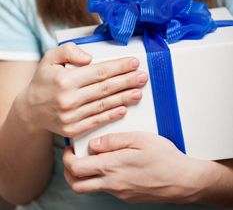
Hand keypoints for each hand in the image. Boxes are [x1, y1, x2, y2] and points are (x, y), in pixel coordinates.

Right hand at [15, 43, 146, 136]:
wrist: (30, 110)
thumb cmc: (43, 81)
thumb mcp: (49, 58)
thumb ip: (68, 51)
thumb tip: (89, 58)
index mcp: (65, 79)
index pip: (99, 71)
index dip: (119, 67)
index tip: (134, 62)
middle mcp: (69, 99)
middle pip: (106, 88)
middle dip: (127, 81)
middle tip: (143, 76)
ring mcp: (71, 116)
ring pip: (104, 105)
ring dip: (124, 98)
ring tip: (139, 91)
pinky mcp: (73, 129)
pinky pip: (97, 121)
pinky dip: (112, 115)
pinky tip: (124, 109)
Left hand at [63, 132, 215, 203]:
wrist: (184, 181)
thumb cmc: (164, 158)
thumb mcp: (140, 139)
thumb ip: (113, 140)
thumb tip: (94, 144)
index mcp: (112, 167)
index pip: (76, 168)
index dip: (67, 157)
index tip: (70, 147)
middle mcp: (112, 183)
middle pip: (76, 184)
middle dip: (68, 170)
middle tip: (73, 156)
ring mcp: (119, 193)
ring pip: (89, 189)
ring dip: (83, 176)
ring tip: (91, 160)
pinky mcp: (127, 197)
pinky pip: (106, 189)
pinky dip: (100, 178)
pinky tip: (112, 165)